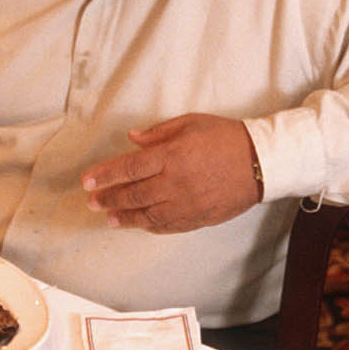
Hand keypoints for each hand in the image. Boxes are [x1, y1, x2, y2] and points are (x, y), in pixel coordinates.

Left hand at [81, 114, 260, 231]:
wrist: (261, 162)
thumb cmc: (226, 137)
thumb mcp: (191, 123)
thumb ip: (158, 133)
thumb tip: (132, 139)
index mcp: (171, 156)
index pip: (128, 169)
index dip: (104, 176)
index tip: (87, 182)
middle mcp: (175, 183)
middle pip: (132, 195)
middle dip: (108, 199)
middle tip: (93, 201)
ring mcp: (186, 204)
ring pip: (147, 216)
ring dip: (125, 218)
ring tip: (110, 218)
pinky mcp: (198, 218)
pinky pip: (167, 226)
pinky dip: (149, 225)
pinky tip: (139, 223)